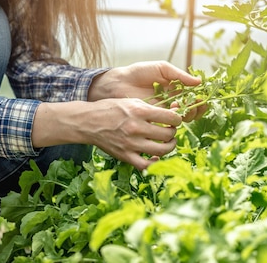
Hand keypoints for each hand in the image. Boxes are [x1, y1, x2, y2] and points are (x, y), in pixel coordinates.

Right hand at [32, 98, 182, 169]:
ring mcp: (131, 144)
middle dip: (173, 132)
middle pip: (167, 134)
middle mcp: (136, 128)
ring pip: (161, 150)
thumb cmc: (111, 109)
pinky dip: (154, 163)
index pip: (170, 117)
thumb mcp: (131, 101)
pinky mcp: (125, 155)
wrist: (89, 122)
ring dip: (170, 147)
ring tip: (168, 143)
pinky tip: (156, 157)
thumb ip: (150, 109)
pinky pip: (145, 165)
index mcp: (139, 111)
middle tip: (171, 131)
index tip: (175, 120)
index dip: (177, 119)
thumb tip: (171, 116)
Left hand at [88, 61, 205, 120]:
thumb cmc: (138, 73)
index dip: (200, 97)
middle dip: (196, 108)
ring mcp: (163, 112)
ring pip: (183, 118)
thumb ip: (179, 75)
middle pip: (192, 109)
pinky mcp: (154, 121)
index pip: (193, 96)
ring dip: (186, 113)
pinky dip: (174, 119)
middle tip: (195, 103)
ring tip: (179, 105)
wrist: (118, 83)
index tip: (203, 96)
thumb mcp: (161, 69)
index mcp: (176, 89)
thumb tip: (199, 81)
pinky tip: (172, 111)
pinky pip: (169, 124)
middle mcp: (172, 102)